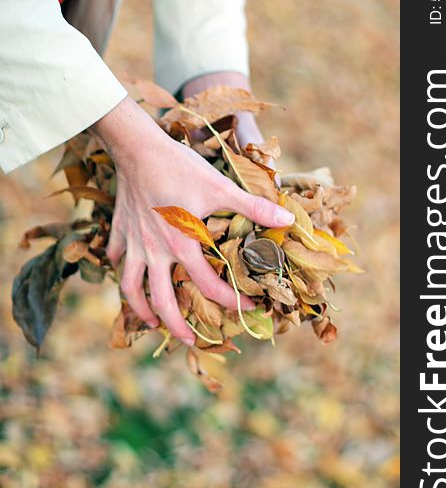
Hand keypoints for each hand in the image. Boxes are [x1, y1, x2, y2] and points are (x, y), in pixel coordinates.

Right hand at [91, 97, 294, 345]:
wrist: (139, 148)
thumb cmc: (181, 167)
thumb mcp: (221, 187)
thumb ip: (253, 207)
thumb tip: (285, 220)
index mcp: (183, 245)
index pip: (209, 285)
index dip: (231, 300)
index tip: (248, 306)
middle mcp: (156, 251)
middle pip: (162, 300)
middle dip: (177, 326)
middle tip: (191, 340)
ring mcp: (135, 243)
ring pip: (130, 287)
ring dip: (140, 308)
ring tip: (151, 322)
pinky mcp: (121, 229)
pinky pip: (117, 256)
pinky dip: (121, 267)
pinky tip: (127, 270)